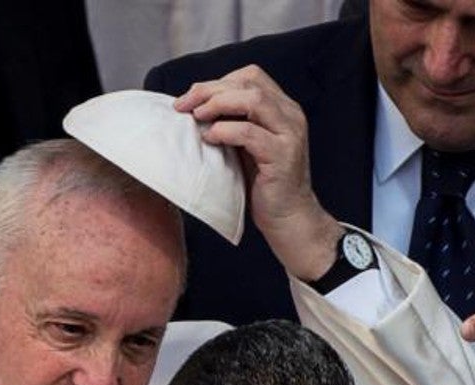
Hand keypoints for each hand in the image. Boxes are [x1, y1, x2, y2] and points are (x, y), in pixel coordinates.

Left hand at [174, 65, 341, 280]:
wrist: (288, 218)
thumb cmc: (262, 183)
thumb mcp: (245, 145)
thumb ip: (231, 122)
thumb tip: (194, 106)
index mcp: (282, 108)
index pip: (251, 76)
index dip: (218, 81)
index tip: (191, 97)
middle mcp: (290, 115)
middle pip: (249, 83)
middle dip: (210, 90)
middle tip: (183, 105)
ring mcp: (290, 134)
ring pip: (253, 100)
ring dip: (218, 104)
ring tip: (197, 117)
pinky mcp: (283, 156)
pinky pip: (251, 133)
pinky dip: (226, 131)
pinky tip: (210, 139)